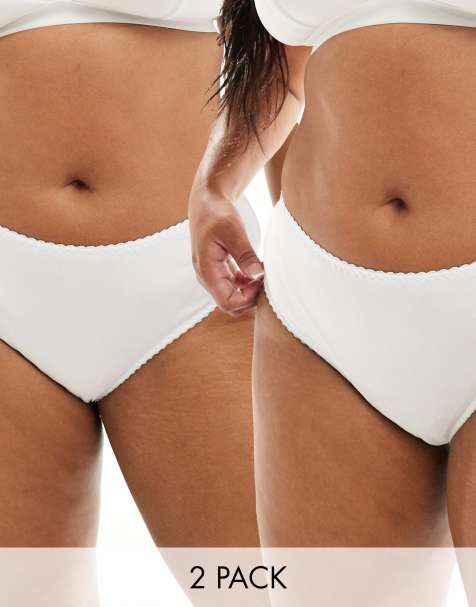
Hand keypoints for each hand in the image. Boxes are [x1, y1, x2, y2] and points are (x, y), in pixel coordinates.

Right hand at [189, 190, 263, 315]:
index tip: (262, 280)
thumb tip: (258, 274)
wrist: (207, 203)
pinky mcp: (219, 272)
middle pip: (231, 305)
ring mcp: (213, 276)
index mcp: (207, 271)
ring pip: (234, 298)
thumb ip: (245, 254)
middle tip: (267, 279)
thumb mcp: (233, 231)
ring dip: (251, 291)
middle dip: (251, 298)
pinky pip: (234, 288)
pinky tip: (258, 270)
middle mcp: (207, 278)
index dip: (248, 298)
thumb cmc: (217, 214)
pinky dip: (248, 284)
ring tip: (264, 273)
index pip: (228, 303)